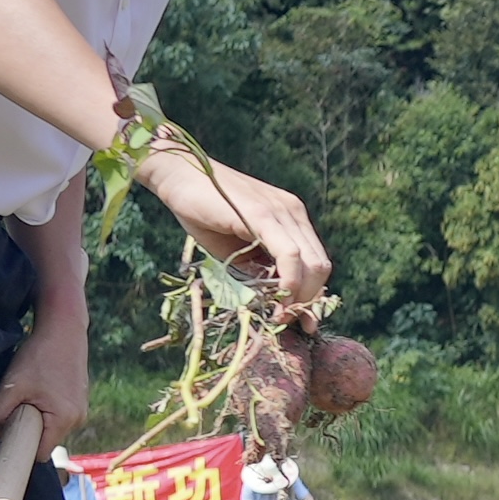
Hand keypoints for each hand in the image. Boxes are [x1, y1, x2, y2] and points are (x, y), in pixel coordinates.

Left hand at [0, 308, 92, 445]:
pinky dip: (45, 408)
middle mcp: (77, 419)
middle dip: (28, 430)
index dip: (21, 448)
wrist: (64, 330)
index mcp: (63, 419)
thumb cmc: (40, 356)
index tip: (8, 435)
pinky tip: (39, 388)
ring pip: (51, 427)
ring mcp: (81, 409)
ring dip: (36, 418)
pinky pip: (57, 415)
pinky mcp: (79, 400)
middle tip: (16, 405)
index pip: (40, 454)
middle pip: (45, 440)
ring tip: (29, 393)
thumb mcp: (13, 385)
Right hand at [139, 142, 330, 303]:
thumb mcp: (236, 250)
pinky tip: (277, 301)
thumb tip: (276, 302)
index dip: (311, 296)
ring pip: (311, 264)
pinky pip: (289, 255)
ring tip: (279, 317)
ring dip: (299, 297)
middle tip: (288, 323)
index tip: (299, 322)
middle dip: (308, 301)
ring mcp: (281, 211)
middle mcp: (293, 212)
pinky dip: (289, 282)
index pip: (316, 262)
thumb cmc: (202, 212)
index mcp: (291, 218)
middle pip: (321, 266)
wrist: (177, 176)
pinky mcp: (263, 215)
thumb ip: (258, 270)